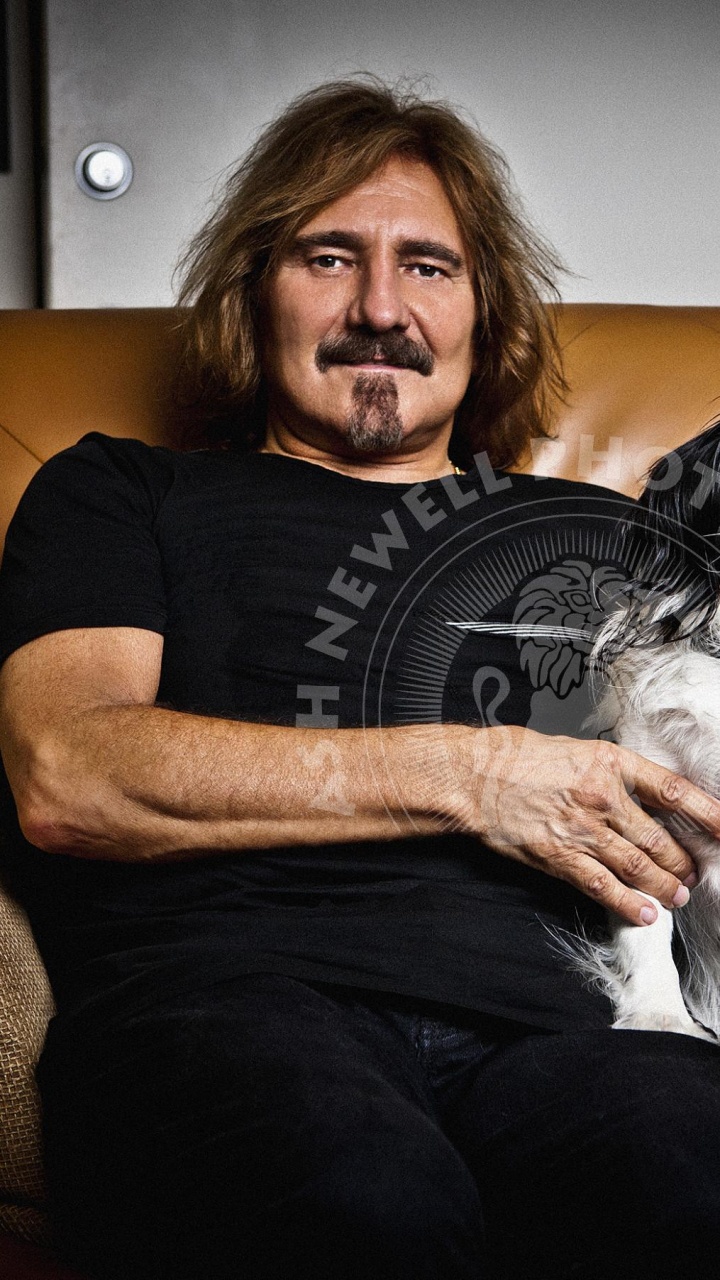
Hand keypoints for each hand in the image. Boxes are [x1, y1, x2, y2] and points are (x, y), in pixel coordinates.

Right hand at [459, 727, 715, 924]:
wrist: (474, 777)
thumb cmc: (517, 758)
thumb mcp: (576, 750)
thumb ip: (612, 773)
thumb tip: (645, 796)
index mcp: (609, 763)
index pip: (673, 791)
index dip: (707, 813)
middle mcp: (601, 797)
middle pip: (660, 838)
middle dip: (683, 862)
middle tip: (694, 872)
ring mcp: (581, 830)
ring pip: (638, 866)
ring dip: (663, 885)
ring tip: (678, 895)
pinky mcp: (559, 856)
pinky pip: (602, 886)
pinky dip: (628, 904)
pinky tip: (645, 913)